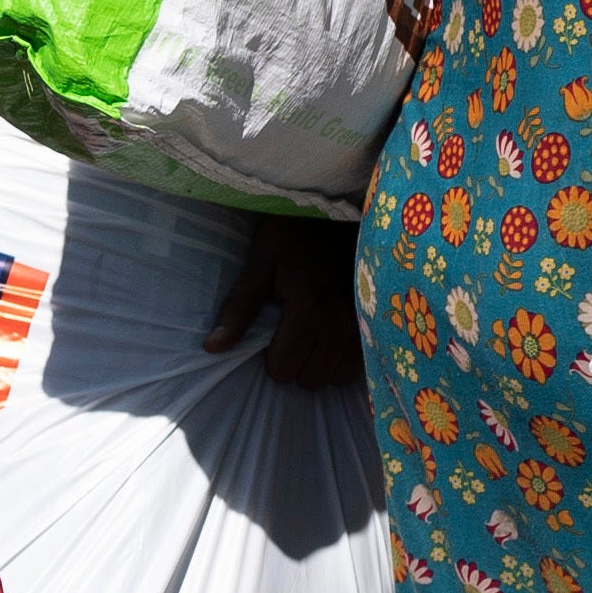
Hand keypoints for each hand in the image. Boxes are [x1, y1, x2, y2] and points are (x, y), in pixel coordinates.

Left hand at [204, 212, 366, 389]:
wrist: (339, 213)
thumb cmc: (292, 236)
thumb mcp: (259, 265)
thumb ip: (239, 309)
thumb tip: (212, 348)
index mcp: (309, 311)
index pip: (282, 370)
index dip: (270, 357)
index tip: (273, 333)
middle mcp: (341, 325)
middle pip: (310, 379)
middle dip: (295, 363)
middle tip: (291, 334)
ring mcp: (364, 326)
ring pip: (336, 377)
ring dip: (320, 364)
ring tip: (312, 335)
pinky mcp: (378, 323)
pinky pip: (360, 365)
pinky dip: (343, 359)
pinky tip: (333, 338)